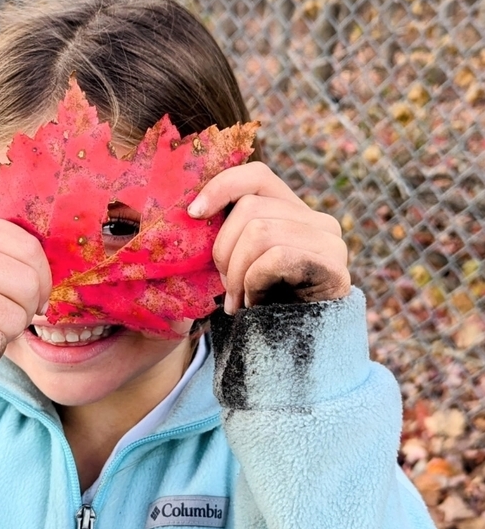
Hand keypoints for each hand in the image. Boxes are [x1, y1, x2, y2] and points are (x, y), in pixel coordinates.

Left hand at [188, 162, 349, 313]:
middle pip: (250, 208)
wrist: (295, 353)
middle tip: (227, 288)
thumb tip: (193, 211)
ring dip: (237, 274)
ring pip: (259, 232)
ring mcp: (330, 242)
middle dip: (224, 251)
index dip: (221, 186)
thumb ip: (231, 235)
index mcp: (293, 213)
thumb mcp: (240, 264)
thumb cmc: (261, 307)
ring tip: (240, 301)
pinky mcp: (334, 267)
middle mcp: (318, 220)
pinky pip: (275, 257)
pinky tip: (258, 304)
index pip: (257, 175)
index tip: (193, 214)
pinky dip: (255, 283)